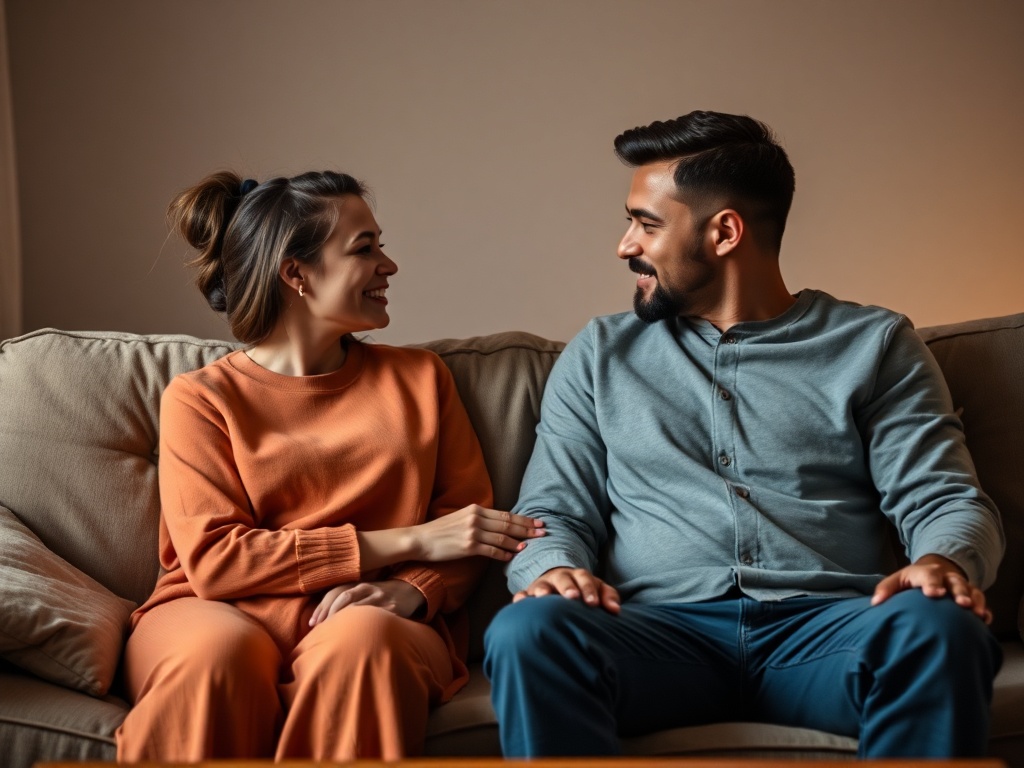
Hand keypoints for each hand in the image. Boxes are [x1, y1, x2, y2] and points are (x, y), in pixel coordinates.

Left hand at [309, 579, 424, 625]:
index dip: (321, 607)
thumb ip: (347, 600)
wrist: (409, 591)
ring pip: (356, 606)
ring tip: (332, 633)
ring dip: (342, 620)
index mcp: (358, 584)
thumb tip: (321, 618)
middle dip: (328, 613)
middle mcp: (367, 588)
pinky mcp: (390, 608)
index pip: (335, 593)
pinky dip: (361, 624)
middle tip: (318, 629)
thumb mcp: (364, 593)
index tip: (312, 623)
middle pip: (343, 597)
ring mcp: (379, 597)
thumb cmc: (380, 596)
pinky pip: (373, 616)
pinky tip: (354, 635)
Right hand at [413, 504, 544, 561]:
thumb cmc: (440, 531)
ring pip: (502, 537)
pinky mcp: (468, 546)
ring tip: (531, 545)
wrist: (421, 539)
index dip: (523, 519)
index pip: (505, 514)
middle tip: (543, 532)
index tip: (537, 522)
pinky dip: (504, 553)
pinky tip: (513, 556)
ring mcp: (472, 532)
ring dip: (519, 542)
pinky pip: (491, 550)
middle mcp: (476, 518)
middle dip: (527, 528)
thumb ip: (479, 519)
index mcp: (476, 509)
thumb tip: (497, 525)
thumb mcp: (461, 517)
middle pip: (508, 524)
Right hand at [513, 566, 620, 613]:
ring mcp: (542, 585)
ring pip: (541, 585)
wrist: (558, 583)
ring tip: (543, 598)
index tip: (593, 604)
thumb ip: (608, 596)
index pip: (584, 578)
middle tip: (572, 597)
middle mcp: (559, 578)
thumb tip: (615, 610)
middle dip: (567, 587)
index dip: (589, 589)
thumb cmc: (582, 591)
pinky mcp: (528, 594)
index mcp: (577, 576)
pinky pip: (522, 595)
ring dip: (542, 590)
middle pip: (562, 578)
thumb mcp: (596, 589)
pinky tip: (520, 604)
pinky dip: (521, 598)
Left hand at [872, 553, 990, 623]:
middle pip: (956, 583)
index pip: (930, 576)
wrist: (935, 570)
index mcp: (926, 573)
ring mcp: (962, 586)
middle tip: (962, 604)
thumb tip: (875, 603)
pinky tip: (984, 619)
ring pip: (972, 591)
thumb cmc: (913, 580)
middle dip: (960, 593)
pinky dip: (984, 609)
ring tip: (977, 613)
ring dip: (975, 601)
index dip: (932, 584)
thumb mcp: (898, 580)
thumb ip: (886, 589)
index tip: (934, 594)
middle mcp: (947, 577)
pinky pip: (981, 601)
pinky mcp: (972, 595)